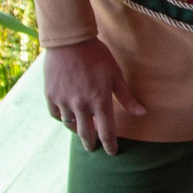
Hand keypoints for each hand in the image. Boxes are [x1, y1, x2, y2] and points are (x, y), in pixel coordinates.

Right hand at [44, 39, 144, 153]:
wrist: (69, 41)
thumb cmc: (96, 55)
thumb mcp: (115, 74)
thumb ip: (126, 97)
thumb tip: (142, 113)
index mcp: (99, 102)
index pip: (106, 132)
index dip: (110, 144)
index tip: (112, 151)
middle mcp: (81, 105)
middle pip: (86, 134)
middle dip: (91, 144)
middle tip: (93, 148)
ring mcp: (64, 101)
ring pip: (70, 125)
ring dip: (76, 130)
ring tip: (80, 131)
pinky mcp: (50, 95)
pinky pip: (56, 115)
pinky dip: (62, 118)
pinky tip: (67, 116)